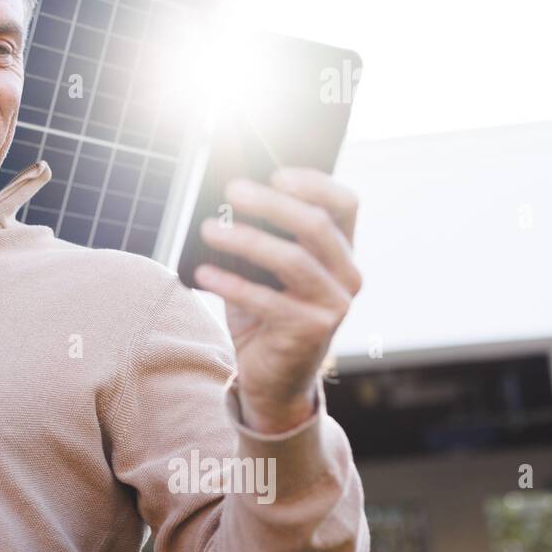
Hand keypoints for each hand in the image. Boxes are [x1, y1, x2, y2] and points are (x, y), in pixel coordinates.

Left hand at [194, 167, 361, 433]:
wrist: (272, 378)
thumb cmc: (264, 314)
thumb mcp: (263, 272)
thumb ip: (260, 238)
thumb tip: (226, 200)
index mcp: (341, 252)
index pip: (344, 204)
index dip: (314, 182)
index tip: (275, 172)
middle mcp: (348, 275)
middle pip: (316, 225)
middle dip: (271, 203)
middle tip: (231, 190)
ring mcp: (334, 305)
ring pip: (293, 259)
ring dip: (246, 240)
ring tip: (208, 228)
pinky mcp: (311, 331)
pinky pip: (267, 300)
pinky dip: (232, 284)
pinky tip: (204, 273)